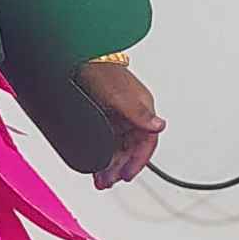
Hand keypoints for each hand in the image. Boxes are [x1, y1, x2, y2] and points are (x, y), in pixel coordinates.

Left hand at [76, 57, 163, 190]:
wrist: (79, 57)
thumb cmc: (101, 72)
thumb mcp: (119, 96)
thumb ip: (139, 113)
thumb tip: (159, 125)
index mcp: (142, 110)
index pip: (147, 143)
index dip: (138, 162)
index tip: (127, 176)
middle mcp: (132, 115)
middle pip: (131, 149)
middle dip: (120, 168)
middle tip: (109, 182)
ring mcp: (118, 117)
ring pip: (118, 148)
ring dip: (110, 165)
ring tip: (101, 180)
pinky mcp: (104, 116)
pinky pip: (107, 142)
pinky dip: (102, 155)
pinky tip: (95, 166)